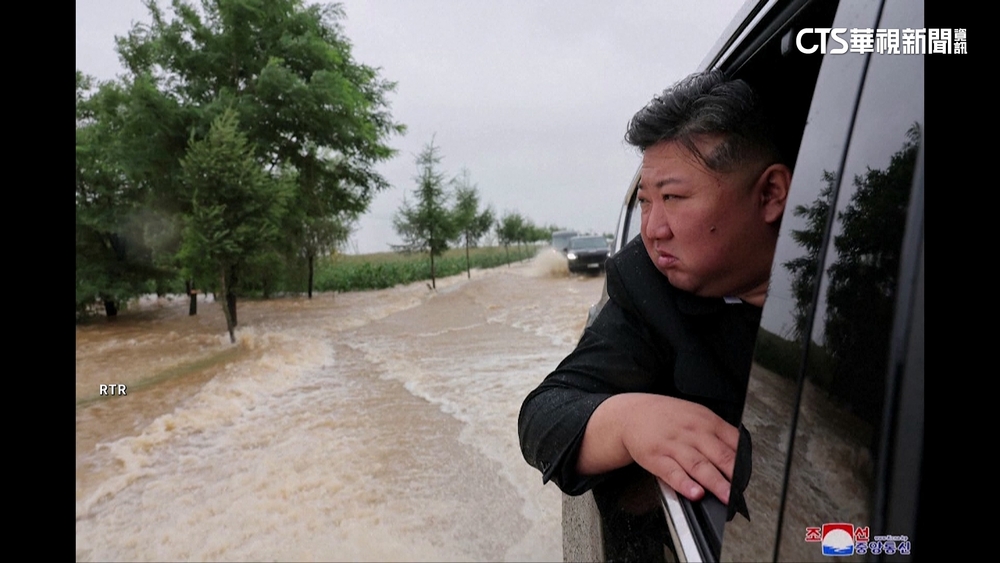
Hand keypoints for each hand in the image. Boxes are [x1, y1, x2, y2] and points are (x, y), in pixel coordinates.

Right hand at [578, 393, 739, 503]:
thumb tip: (741, 453)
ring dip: (714, 482)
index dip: (744, 462)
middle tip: (744, 491)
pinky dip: (684, 483)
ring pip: (698, 465)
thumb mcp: (695, 415)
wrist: (630, 413)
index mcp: (705, 421)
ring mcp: (673, 445)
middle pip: (718, 454)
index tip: (751, 478)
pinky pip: (672, 472)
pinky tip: (693, 492)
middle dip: (734, 475)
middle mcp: (691, 432)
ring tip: (725, 496)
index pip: (732, 442)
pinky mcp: (656, 457)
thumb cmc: (666, 417)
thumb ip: (718, 433)